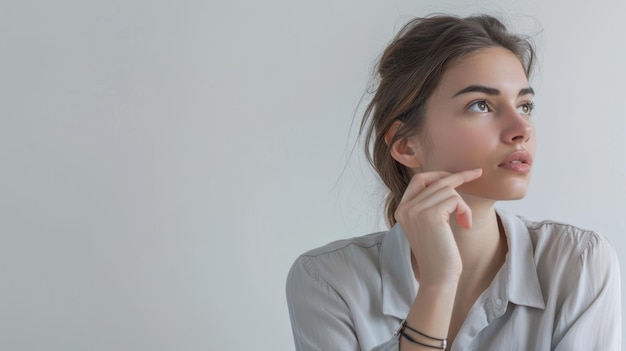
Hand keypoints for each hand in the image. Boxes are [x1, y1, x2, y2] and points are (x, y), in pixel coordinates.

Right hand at [394, 168, 482, 286]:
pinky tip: (464, 225)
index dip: (439, 173)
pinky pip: (455, 199)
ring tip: (464, 222)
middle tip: (477, 173)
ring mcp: (416, 210)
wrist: (438, 277)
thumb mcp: (428, 225)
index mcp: (401, 209)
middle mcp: (405, 208)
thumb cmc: (438, 254)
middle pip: (436, 181)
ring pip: (448, 189)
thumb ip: (429, 204)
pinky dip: (465, 210)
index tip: (459, 174)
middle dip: (459, 178)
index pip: (419, 179)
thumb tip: (447, 181)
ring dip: (462, 204)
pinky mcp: (431, 214)